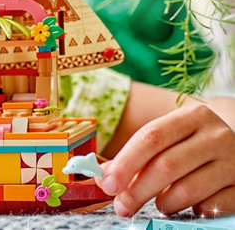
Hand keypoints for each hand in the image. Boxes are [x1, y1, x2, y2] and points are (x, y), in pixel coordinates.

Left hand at [96, 104, 234, 216]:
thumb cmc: (194, 140)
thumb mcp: (170, 136)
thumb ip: (137, 153)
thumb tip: (105, 175)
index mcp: (192, 117)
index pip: (151, 138)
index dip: (125, 163)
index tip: (107, 184)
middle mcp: (216, 136)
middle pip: (166, 166)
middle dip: (137, 191)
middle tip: (121, 206)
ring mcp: (234, 162)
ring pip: (188, 190)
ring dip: (163, 203)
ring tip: (158, 203)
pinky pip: (212, 206)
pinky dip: (193, 210)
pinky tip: (188, 205)